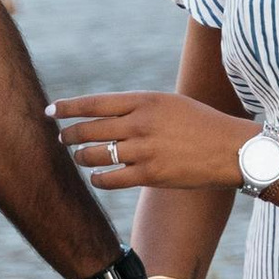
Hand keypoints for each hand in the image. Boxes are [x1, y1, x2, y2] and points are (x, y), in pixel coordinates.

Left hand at [52, 91, 247, 194]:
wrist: (228, 149)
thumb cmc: (198, 123)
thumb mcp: (167, 103)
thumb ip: (137, 108)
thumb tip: (103, 115)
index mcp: (144, 100)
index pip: (95, 103)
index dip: (68, 107)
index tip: (51, 111)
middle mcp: (140, 123)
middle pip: (89, 129)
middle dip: (70, 134)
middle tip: (62, 137)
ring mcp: (144, 150)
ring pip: (95, 155)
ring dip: (82, 156)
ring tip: (79, 156)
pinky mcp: (149, 175)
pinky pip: (110, 178)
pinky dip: (98, 177)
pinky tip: (97, 176)